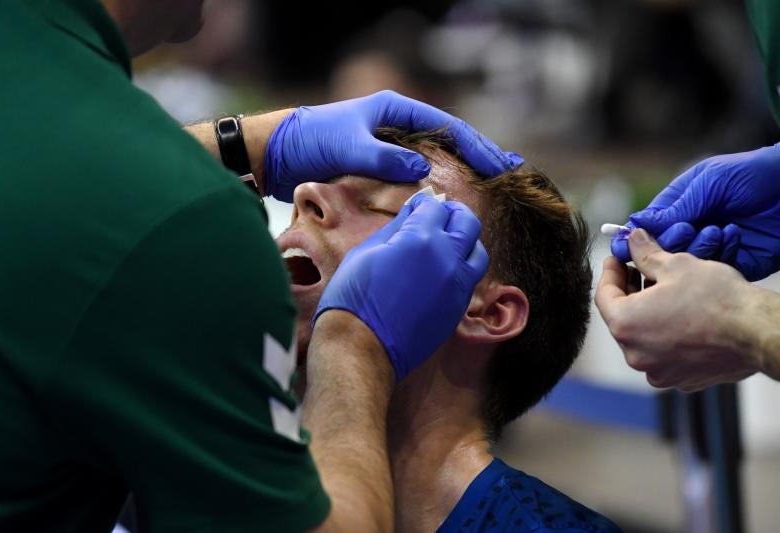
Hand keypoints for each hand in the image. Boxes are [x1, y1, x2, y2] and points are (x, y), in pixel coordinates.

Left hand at [264, 90, 523, 200]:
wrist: (277, 154)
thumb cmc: (310, 142)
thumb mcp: (348, 147)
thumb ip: (384, 158)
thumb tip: (423, 171)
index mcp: (395, 110)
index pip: (447, 127)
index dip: (476, 146)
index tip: (499, 166)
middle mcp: (397, 126)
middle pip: (449, 141)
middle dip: (480, 156)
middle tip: (510, 175)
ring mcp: (390, 146)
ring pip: (437, 158)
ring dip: (463, 171)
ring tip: (492, 186)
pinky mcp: (380, 167)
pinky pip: (418, 175)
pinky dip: (439, 184)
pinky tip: (453, 198)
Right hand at [313, 194, 488, 380]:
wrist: (361, 347)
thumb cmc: (353, 297)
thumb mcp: (366, 252)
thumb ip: (395, 229)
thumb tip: (412, 213)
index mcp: (421, 239)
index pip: (435, 207)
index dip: (424, 203)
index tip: (417, 206)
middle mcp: (448, 258)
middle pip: (468, 223)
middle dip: (454, 213)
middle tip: (440, 215)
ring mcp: (457, 285)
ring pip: (478, 252)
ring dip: (466, 241)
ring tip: (449, 242)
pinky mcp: (458, 308)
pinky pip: (471, 279)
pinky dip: (462, 267)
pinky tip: (444, 269)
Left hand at [597, 229, 760, 390]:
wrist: (757, 332)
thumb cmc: (716, 299)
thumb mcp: (675, 265)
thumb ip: (645, 254)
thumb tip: (632, 239)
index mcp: (626, 326)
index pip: (602, 296)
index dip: (610, 273)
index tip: (617, 259)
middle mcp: (636, 355)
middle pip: (622, 318)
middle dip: (629, 292)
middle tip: (639, 270)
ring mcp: (658, 372)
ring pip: (643, 337)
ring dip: (648, 313)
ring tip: (664, 291)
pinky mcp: (681, 380)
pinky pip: (664, 353)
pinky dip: (666, 334)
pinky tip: (682, 316)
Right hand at [611, 144, 779, 280]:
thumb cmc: (752, 175)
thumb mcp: (708, 183)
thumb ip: (674, 207)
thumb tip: (636, 224)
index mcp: (679, 206)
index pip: (647, 227)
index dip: (635, 238)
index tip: (626, 246)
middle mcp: (691, 228)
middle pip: (663, 249)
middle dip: (673, 241)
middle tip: (690, 228)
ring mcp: (711, 247)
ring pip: (687, 262)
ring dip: (700, 247)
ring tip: (719, 229)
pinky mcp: (733, 262)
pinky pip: (715, 269)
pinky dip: (723, 252)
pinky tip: (736, 235)